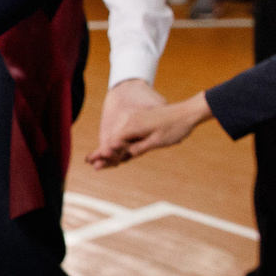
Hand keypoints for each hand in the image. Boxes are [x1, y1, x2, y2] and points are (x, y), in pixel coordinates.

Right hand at [88, 90, 211, 168]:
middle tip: (88, 161)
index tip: (90, 161)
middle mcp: (131, 123)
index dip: (102, 153)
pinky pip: (127, 136)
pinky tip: (118, 152)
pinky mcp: (142, 123)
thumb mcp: (156, 141)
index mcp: (133, 126)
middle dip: (102, 152)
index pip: (112, 142)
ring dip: (111, 149)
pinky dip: (121, 144)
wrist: (187, 113)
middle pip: (113, 140)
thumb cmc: (174, 127)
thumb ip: (138, 148)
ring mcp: (136, 122)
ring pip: (120, 138)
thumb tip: (123, 155)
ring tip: (98, 160)